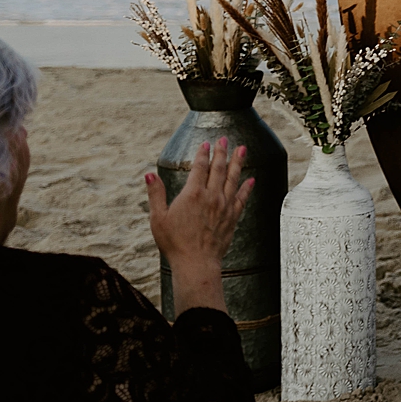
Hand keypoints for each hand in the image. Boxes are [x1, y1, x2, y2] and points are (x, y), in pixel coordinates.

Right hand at [144, 138, 250, 315]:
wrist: (196, 263)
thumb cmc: (174, 242)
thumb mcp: (159, 218)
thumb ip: (156, 194)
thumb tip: (149, 174)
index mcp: (193, 194)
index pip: (199, 168)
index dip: (202, 154)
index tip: (205, 143)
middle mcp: (212, 196)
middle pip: (219, 169)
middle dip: (222, 152)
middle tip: (225, 139)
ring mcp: (224, 206)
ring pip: (234, 179)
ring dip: (238, 163)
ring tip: (243, 149)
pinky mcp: (233, 217)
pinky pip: (242, 198)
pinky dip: (247, 187)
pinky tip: (251, 179)